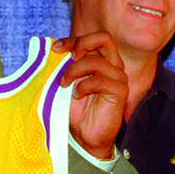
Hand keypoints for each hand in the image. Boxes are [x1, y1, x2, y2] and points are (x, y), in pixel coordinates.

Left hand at [52, 31, 126, 159]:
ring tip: (65, 84)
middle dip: (81, 43)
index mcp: (101, 60)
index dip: (73, 40)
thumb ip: (65, 65)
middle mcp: (112, 65)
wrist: (84, 136)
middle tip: (68, 58)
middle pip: (104, 38)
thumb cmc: (75, 109)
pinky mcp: (120, 91)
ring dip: (74, 71)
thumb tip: (54, 49)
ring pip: (96, 61)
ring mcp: (118, 77)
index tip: (55, 49)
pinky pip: (100, 80)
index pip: (92, 38)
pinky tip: (78, 95)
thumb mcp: (66, 82)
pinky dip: (84, 86)